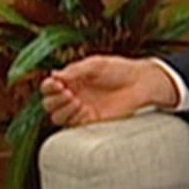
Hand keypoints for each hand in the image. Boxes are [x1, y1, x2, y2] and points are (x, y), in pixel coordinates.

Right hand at [40, 56, 177, 127]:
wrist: (140, 83)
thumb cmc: (119, 70)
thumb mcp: (94, 65)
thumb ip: (74, 71)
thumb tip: (53, 76)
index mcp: (71, 80)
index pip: (49, 87)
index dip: (48, 86)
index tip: (56, 83)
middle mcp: (73, 96)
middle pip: (49, 103)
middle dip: (53, 98)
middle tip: (65, 90)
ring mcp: (80, 110)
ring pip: (56, 116)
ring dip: (60, 108)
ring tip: (74, 98)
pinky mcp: (90, 121)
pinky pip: (71, 124)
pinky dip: (71, 115)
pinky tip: (80, 106)